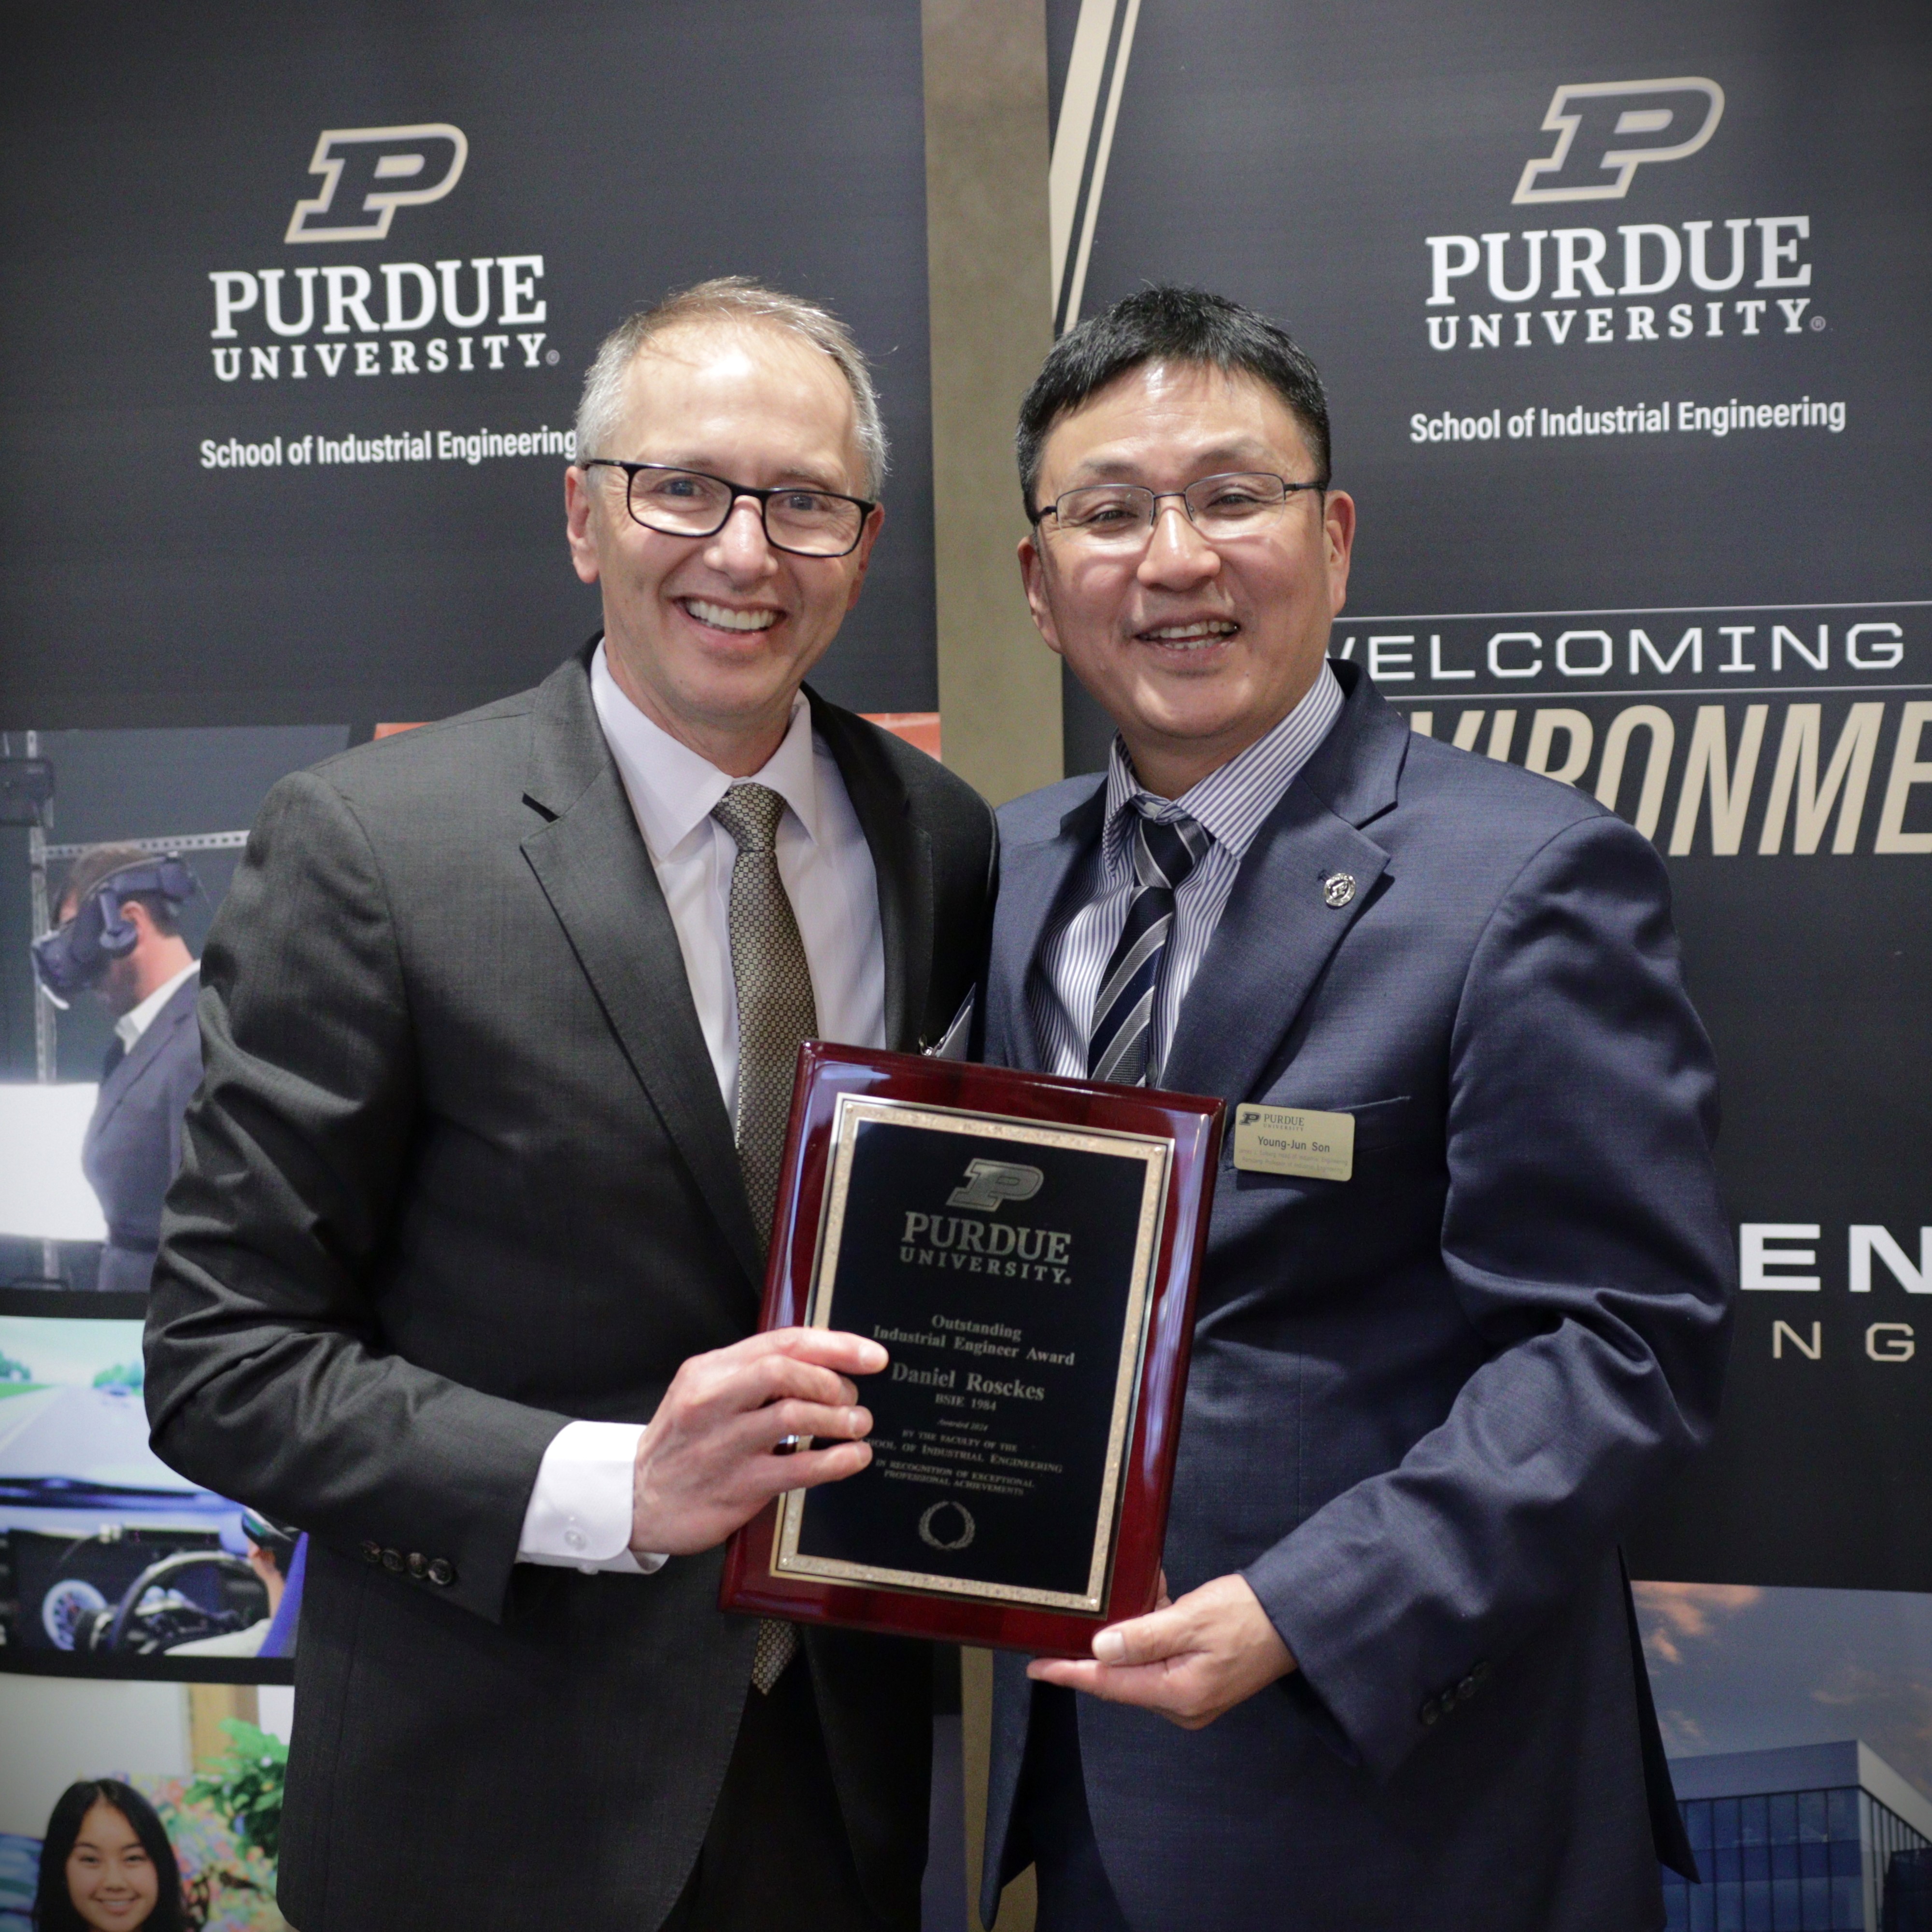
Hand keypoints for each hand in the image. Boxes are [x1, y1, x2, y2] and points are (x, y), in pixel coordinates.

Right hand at [630, 1328, 884, 1554]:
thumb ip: (752, 1373)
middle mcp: (713, 1401)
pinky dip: (836, 1460)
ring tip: (858, 1424)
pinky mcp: (736, 1486)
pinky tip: (854, 1457)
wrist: (636, 1499)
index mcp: (709, 1370)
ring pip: (793, 1415)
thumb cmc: (682, 1443)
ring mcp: (723, 1444)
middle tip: (854, 1396)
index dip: (834, 1345)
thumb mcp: (703, 1392)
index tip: (870, 1355)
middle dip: (832, 1380)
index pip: (780, 1341)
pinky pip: (797, 1468)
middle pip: (784, 1370)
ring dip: (838, 1418)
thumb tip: (819, 1363)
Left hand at [1027, 1572, 1295, 1729]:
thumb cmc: (1247, 1616)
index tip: (1037, 1666)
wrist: (1294, 1618)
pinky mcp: (1198, 1681)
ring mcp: (1191, 1695)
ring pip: (1140, 1662)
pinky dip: (1152, 1630)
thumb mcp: (1191, 1619)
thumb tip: (1100, 1649)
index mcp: (1178, 1694)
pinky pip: (1160, 1657)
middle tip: (1093, 1605)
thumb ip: (1143, 1636)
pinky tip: (1156, 1599)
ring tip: (1141, 1589)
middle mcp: (1181, 1704)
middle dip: (1105, 1639)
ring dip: (1132, 1628)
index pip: (1109, 1684)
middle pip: (1122, 1675)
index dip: (1070, 1672)